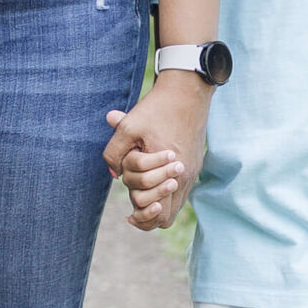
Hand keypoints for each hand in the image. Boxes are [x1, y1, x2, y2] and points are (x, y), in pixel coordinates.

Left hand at [103, 74, 206, 232]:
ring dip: (156, 203)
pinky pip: (181, 193)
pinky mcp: (194, 165)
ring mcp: (192, 172)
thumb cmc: (156, 108)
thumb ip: (114, 152)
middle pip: (165, 216)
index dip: (140, 216)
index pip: (156, 211)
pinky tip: (151, 184)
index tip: (128, 213)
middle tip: (132, 199)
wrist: (187, 91)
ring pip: (175, 206)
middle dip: (145, 210)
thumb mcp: (128, 127)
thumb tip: (113, 175)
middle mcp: (184, 175)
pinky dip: (165, 194)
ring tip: (139, 196)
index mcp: (168, 169)